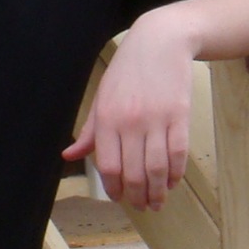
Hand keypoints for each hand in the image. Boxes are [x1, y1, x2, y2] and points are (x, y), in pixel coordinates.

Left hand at [64, 13, 200, 211]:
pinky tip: (172, 182)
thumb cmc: (127, 71)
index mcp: (106, 119)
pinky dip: (175, 174)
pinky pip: (178, 154)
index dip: (114, 189)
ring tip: (157, 201)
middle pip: (134, 173)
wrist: (160, 42)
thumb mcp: (101, 98)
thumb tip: (69, 156)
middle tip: (142, 206)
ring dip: (158, 191)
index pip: (108, 166)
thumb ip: (88, 132)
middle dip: (138, 197)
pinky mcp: (179, 116)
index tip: (119, 198)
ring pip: (157, 169)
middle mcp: (130, 122)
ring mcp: (156, 120)